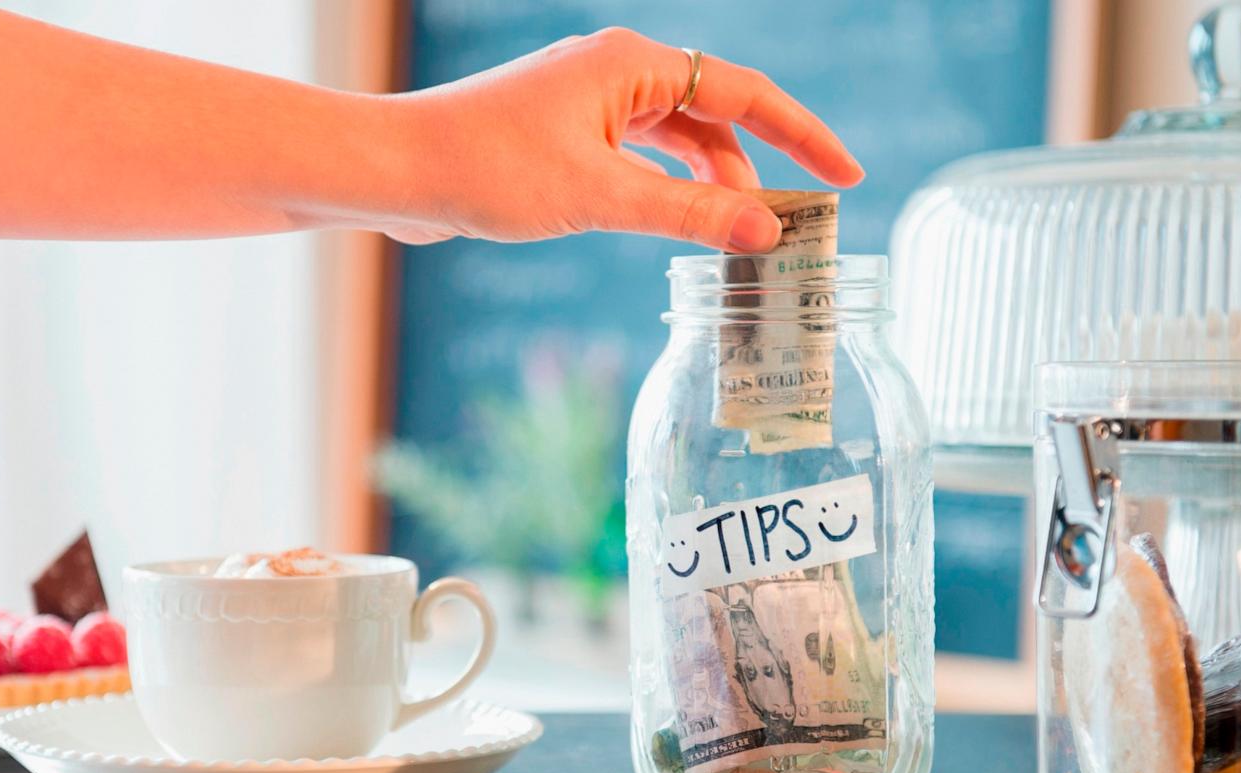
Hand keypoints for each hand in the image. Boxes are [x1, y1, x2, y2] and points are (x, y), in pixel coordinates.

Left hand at [384, 28, 863, 250]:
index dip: (802, 137)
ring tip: (736, 238)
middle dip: (752, 172)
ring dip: (707, 186)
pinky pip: (635, 157)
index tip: (847, 177)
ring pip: (673, 141)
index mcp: (630, 65)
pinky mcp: (561, 135)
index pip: (744, 94)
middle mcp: (613, 73)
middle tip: (784, 232)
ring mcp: (585, 103)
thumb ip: (687, 214)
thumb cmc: (486, 169)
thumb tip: (766, 231)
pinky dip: (664, 189)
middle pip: (712, 117)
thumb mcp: (600, 196)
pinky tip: (675, 224)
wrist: (393, 170)